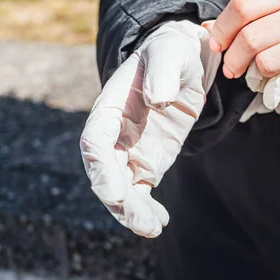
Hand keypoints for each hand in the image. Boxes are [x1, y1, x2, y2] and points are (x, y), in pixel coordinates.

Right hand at [80, 21, 218, 237]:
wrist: (184, 62)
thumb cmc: (172, 52)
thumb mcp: (170, 52)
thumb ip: (163, 72)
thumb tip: (158, 100)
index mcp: (110, 106)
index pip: (95, 140)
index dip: (100, 167)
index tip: (113, 192)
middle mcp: (113, 133)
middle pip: (104, 172)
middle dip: (119, 200)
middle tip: (142, 222)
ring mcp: (128, 150)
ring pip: (120, 188)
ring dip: (131, 212)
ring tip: (154, 227)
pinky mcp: (146, 161)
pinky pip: (139, 192)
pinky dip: (145, 210)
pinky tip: (160, 222)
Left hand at [207, 0, 279, 92]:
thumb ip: (254, 13)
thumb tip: (209, 29)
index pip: (243, 5)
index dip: (222, 29)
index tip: (217, 44)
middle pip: (250, 38)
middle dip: (233, 59)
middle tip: (233, 69)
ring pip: (266, 64)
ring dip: (256, 75)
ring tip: (262, 73)